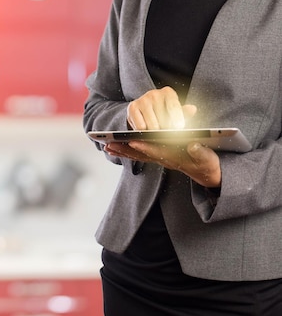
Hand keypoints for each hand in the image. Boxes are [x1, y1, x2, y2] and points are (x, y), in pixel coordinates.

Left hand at [105, 140, 220, 187]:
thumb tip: (192, 145)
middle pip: (142, 154)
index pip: (158, 151)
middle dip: (125, 149)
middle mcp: (164, 159)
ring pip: (138, 155)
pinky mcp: (160, 158)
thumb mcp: (208, 159)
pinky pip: (141, 155)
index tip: (133, 141)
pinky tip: (118, 147)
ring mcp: (160, 159)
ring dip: (123, 150)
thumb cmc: (208, 164)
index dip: (145, 146)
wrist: (207, 174)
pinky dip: (128, 151)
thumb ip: (200, 152)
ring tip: (107, 146)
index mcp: (175, 158)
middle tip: (109, 144)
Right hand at [128, 86, 197, 129]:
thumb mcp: (175, 110)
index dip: (177, 118)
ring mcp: (142, 100)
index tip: (179, 128)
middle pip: (162, 119)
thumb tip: (192, 109)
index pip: (173, 106)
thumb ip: (184, 112)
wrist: (144, 107)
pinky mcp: (132, 107)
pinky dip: (144, 131)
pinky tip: (147, 129)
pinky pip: (140, 126)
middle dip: (166, 130)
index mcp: (168, 92)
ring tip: (157, 132)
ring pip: (152, 125)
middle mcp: (154, 94)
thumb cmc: (163, 110)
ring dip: (155, 132)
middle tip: (166, 134)